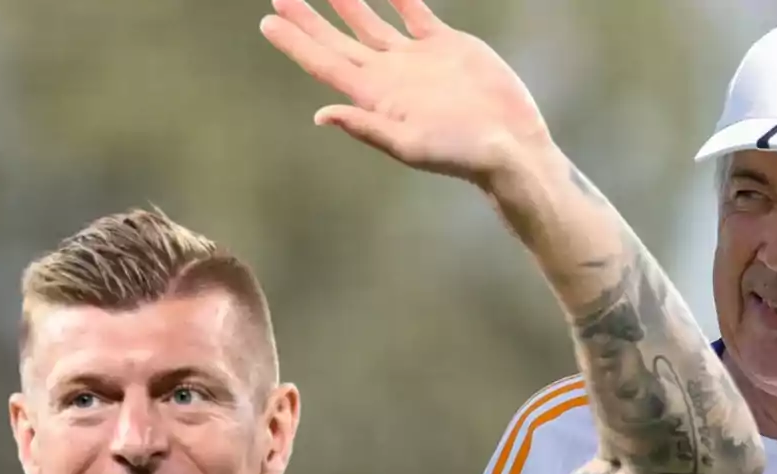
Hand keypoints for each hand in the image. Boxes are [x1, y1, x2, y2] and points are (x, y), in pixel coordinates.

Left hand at [260, 0, 554, 183]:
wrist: (509, 145)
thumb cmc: (461, 154)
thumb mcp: (410, 145)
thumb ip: (368, 128)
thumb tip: (321, 115)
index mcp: (375, 98)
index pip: (325, 64)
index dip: (296, 43)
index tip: (267, 22)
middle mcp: (390, 76)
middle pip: (338, 41)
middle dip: (308, 19)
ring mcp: (416, 60)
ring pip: (371, 23)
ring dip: (348, 3)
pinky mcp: (446, 46)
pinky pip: (414, 13)